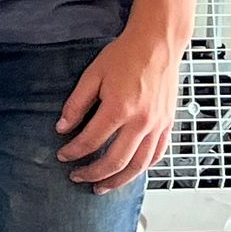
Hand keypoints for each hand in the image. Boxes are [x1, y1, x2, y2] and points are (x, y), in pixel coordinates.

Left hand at [56, 27, 183, 190]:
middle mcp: (141, 122)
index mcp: (119, 108)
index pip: (91, 141)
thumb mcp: (92, 75)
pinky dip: (142, 169)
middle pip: (115, 161)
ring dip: (118, 181)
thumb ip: (76, 103)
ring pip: (138, 166)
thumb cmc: (124, 55)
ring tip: (101, 187)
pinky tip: (130, 173)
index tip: (62, 156)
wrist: (156, 44)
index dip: (73, 152)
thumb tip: (63, 128)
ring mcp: (157, 126)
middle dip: (93, 174)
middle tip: (77, 178)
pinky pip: (156, 155)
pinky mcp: (167, 125)